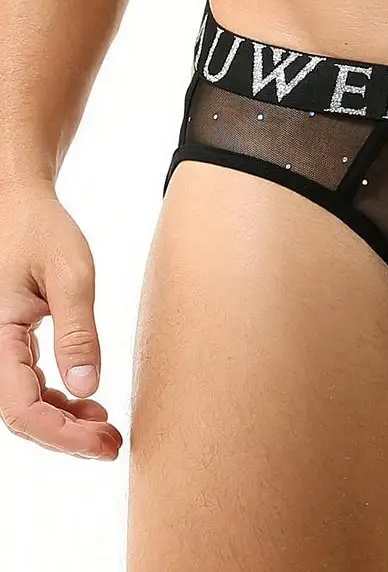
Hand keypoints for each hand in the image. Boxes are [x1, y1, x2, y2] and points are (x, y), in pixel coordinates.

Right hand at [0, 179, 121, 458]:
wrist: (19, 206)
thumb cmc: (42, 232)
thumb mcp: (70, 275)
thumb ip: (77, 330)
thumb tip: (86, 387)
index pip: (20, 408)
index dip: (61, 433)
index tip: (102, 442)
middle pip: (20, 415)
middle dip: (66, 437)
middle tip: (113, 445)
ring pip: (23, 404)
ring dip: (63, 422)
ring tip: (107, 429)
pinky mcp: (9, 343)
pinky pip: (25, 386)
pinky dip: (57, 401)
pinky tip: (89, 405)